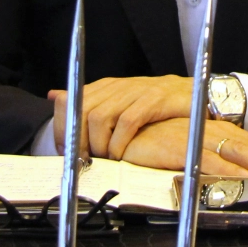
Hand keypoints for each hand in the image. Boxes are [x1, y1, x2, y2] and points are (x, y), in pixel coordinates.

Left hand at [49, 75, 193, 158]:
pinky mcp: (153, 100)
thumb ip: (88, 100)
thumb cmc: (155, 103)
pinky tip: (121, 155)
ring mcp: (135, 91)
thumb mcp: (118, 100)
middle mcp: (117, 86)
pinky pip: (127, 123)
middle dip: (79, 140)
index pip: (71, 101)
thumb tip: (54, 95)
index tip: (66, 152)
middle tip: (85, 160)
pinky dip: (119, 143)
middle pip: (83, 111)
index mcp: (106, 86)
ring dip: (99, 144)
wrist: (194, 94)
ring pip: (101, 117)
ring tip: (105, 159)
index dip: (64, 128)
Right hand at [120, 119, 247, 186]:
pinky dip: (230, 170)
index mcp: (219, 132)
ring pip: (241, 152)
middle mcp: (213, 130)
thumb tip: (237, 178)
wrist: (117, 127)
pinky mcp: (180, 145)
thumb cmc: (150, 140)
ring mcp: (199, 136)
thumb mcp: (188, 151)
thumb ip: (212, 161)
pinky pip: (211, 159)